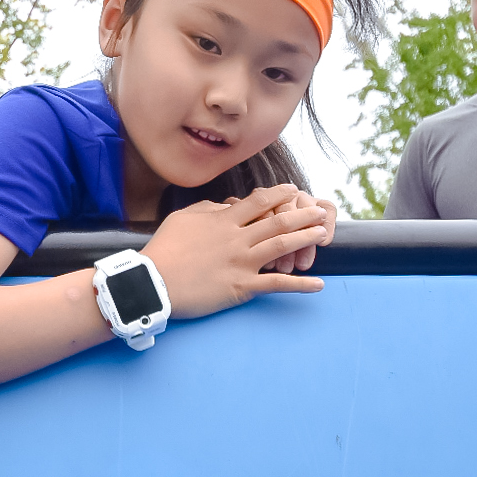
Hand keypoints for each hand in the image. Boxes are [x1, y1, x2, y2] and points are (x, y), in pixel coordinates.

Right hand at [140, 183, 332, 319]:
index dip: (279, 194)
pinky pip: (276, 284)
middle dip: (303, 214)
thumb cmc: (165, 249)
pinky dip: (300, 285)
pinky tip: (318, 284)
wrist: (152, 281)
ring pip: (282, 246)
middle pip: (278, 221)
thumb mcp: (183, 218)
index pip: (258, 202)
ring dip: (306, 239)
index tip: (293, 189)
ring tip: (323, 234)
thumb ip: (208, 209)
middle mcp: (238, 238)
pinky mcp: (241, 286)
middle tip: (321, 210)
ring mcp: (241, 262)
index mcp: (223, 220)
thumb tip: (226, 205)